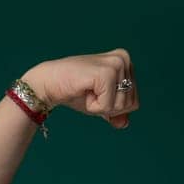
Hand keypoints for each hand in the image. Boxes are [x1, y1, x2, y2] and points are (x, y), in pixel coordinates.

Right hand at [24, 48, 138, 129]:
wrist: (49, 83)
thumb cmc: (76, 92)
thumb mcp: (102, 104)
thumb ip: (116, 113)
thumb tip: (124, 124)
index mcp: (125, 62)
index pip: (134, 102)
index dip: (113, 106)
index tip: (96, 92)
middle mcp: (123, 59)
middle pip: (129, 104)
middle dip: (108, 107)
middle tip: (90, 92)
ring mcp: (116, 64)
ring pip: (120, 106)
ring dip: (100, 106)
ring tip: (87, 90)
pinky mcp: (106, 73)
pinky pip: (108, 106)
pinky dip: (94, 106)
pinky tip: (84, 91)